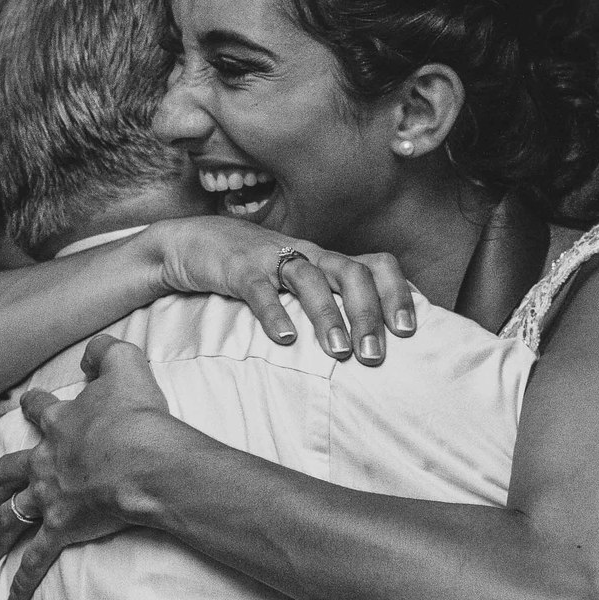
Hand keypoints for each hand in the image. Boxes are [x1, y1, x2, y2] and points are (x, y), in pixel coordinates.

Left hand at [0, 337, 184, 599]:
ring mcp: (50, 498)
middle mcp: (46, 462)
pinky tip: (12, 598)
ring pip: (14, 517)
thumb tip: (91, 353)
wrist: (142, 460)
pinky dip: (23, 580)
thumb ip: (106, 351)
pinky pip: (36, 560)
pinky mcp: (61, 529)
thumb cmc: (137, 415)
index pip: (38, 411)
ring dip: (0, 531)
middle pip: (11, 471)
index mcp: (60, 425)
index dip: (31, 407)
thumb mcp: (126, 363)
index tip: (25, 406)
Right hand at [148, 217, 415, 363]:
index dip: (396, 293)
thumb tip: (365, 346)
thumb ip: (327, 305)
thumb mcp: (296, 285)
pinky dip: (274, 312)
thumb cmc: (252, 271)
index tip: (408, 332)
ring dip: (328, 315)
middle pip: (351, 272)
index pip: (376, 264)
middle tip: (374, 356)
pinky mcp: (237, 267)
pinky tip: (284, 339)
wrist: (190, 243)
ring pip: (310, 278)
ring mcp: (271, 258)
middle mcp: (307, 255)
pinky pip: (259, 288)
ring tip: (338, 352)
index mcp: (326, 260)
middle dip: (368, 314)